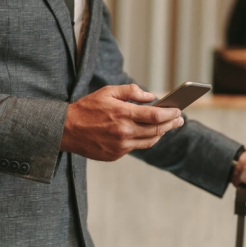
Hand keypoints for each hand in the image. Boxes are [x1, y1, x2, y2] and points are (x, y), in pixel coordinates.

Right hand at [60, 84, 184, 160]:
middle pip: (156, 130)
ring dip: (161, 133)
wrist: (65, 130)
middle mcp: (123, 132)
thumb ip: (131, 91)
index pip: (155, 116)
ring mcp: (120, 146)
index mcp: (122, 114)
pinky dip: (144, 139)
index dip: (170, 114)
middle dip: (171, 124)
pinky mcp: (116, 155)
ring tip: (167, 126)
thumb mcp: (107, 92)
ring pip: (149, 141)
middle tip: (180, 120)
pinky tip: (148, 133)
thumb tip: (151, 97)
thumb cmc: (87, 108)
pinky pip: (135, 147)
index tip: (178, 110)